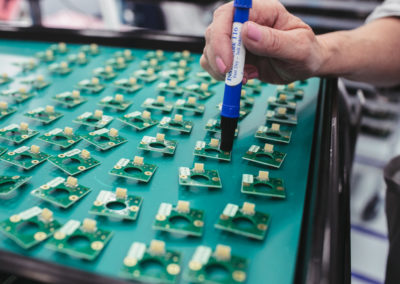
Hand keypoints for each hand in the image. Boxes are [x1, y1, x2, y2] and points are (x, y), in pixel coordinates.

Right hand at [200, 0, 326, 83]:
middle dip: (218, 56)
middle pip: (215, 30)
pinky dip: (221, 75)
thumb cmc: (305, 53)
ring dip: (220, 68)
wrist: (304, 65)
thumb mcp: (298, 48)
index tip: (229, 62)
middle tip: (231, 75)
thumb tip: (246, 32)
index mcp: (262, 11)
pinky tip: (243, 77)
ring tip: (245, 77)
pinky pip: (213, 62)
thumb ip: (273, 41)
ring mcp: (236, 38)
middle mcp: (245, 21)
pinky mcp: (232, 54)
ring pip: (210, 48)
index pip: (230, 14)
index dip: (222, 36)